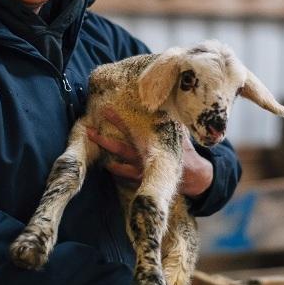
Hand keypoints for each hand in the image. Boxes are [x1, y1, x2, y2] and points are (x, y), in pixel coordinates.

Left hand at [86, 108, 212, 198]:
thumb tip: (165, 103)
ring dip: (108, 162)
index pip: (131, 129)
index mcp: (152, 143)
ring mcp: (142, 171)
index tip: (105, 110)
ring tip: (97, 156)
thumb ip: (170, 121)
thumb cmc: (185, 151)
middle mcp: (144, 157)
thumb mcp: (179, 134)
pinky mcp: (143, 181)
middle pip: (120, 148)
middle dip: (103, 140)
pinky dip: (119, 174)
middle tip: (89, 131)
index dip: (117, 120)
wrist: (194, 176)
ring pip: (120, 167)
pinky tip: (111, 169)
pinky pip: (127, 179)